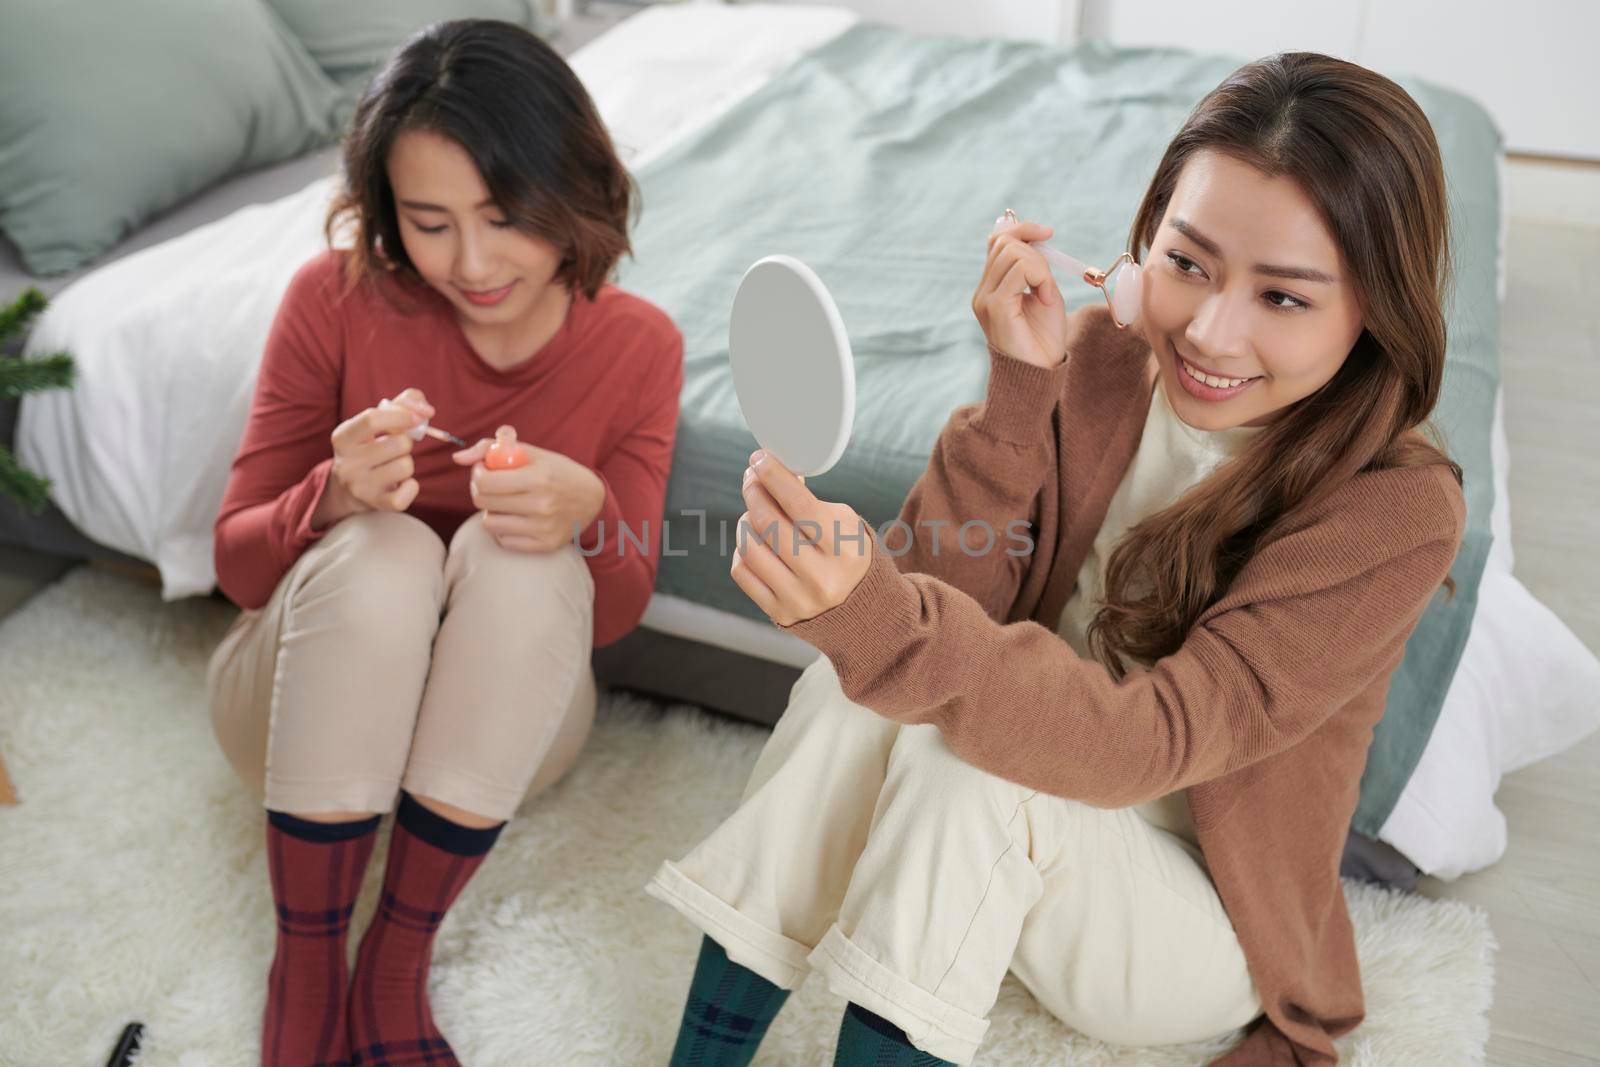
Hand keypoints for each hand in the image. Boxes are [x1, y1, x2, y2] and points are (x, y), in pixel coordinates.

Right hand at [317, 387, 431, 527]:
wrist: (348, 488)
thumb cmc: (370, 445)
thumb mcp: (377, 420)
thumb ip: (404, 402)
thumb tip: (427, 410)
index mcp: (343, 437)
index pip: (373, 419)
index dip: (402, 415)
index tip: (417, 418)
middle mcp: (346, 462)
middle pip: (399, 443)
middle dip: (407, 442)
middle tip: (396, 448)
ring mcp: (360, 486)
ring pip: (406, 466)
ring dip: (408, 463)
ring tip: (393, 465)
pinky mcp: (376, 503)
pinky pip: (408, 492)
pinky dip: (412, 486)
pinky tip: (401, 483)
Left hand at [453, 428, 605, 552]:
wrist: (593, 500)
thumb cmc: (557, 472)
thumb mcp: (531, 452)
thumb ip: (490, 448)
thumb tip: (457, 458)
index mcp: (539, 477)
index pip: (485, 482)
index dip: (477, 474)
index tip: (484, 470)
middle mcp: (541, 505)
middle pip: (482, 502)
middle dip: (480, 490)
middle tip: (490, 485)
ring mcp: (543, 528)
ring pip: (489, 523)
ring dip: (492, 511)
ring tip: (506, 502)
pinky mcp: (544, 545)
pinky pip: (503, 540)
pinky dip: (504, 528)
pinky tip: (516, 518)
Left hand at [731, 449, 871, 625]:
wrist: (861, 609)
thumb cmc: (848, 554)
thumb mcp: (845, 524)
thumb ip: (809, 501)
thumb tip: (768, 473)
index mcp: (844, 550)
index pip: (800, 504)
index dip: (774, 476)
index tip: (760, 458)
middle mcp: (821, 578)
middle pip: (768, 522)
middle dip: (754, 491)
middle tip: (752, 478)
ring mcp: (798, 598)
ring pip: (749, 546)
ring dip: (746, 520)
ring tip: (757, 513)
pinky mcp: (779, 612)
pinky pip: (742, 571)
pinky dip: (743, 550)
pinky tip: (756, 542)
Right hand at [973, 217, 1068, 368]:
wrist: (1041, 373)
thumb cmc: (1044, 339)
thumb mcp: (1042, 292)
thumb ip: (1034, 267)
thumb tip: (1033, 237)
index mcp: (990, 287)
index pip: (997, 241)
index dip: (1022, 229)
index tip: (1047, 233)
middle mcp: (982, 292)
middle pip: (1005, 242)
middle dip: (1036, 252)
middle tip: (1048, 282)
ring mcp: (985, 300)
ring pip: (1013, 253)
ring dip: (1041, 268)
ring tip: (1047, 296)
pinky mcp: (995, 307)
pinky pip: (1020, 271)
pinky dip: (1041, 279)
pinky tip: (1046, 300)